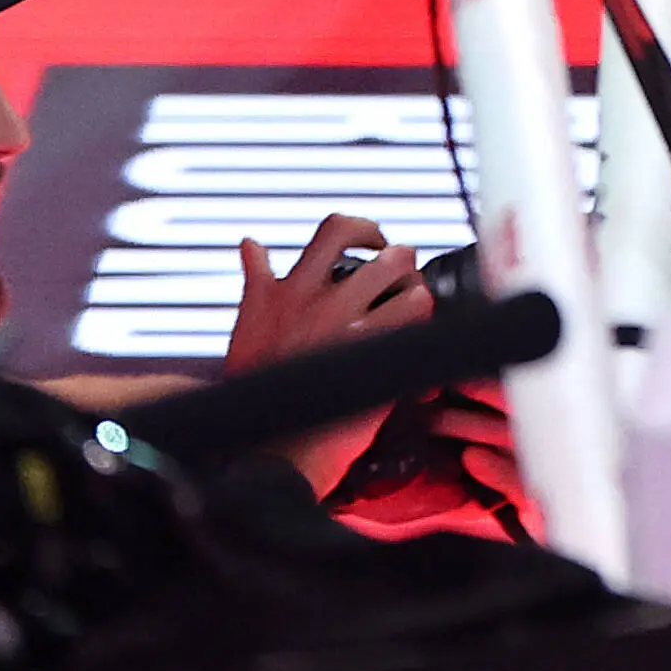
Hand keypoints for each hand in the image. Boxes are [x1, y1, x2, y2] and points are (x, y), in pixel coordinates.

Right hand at [229, 215, 434, 498]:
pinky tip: (416, 339)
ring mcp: (347, 326)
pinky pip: (418, 318)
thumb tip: (249, 243)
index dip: (365, 229)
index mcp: (288, 289)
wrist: (270, 441)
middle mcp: (319, 301)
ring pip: (410, 285)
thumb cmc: (256, 386)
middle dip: (404, 264)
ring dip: (419, 294)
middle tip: (403, 282)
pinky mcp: (371, 356)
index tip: (373, 243)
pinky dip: (424, 325)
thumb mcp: (247, 324)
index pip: (336, 228)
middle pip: (389, 254)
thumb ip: (256, 280)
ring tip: (413, 310)